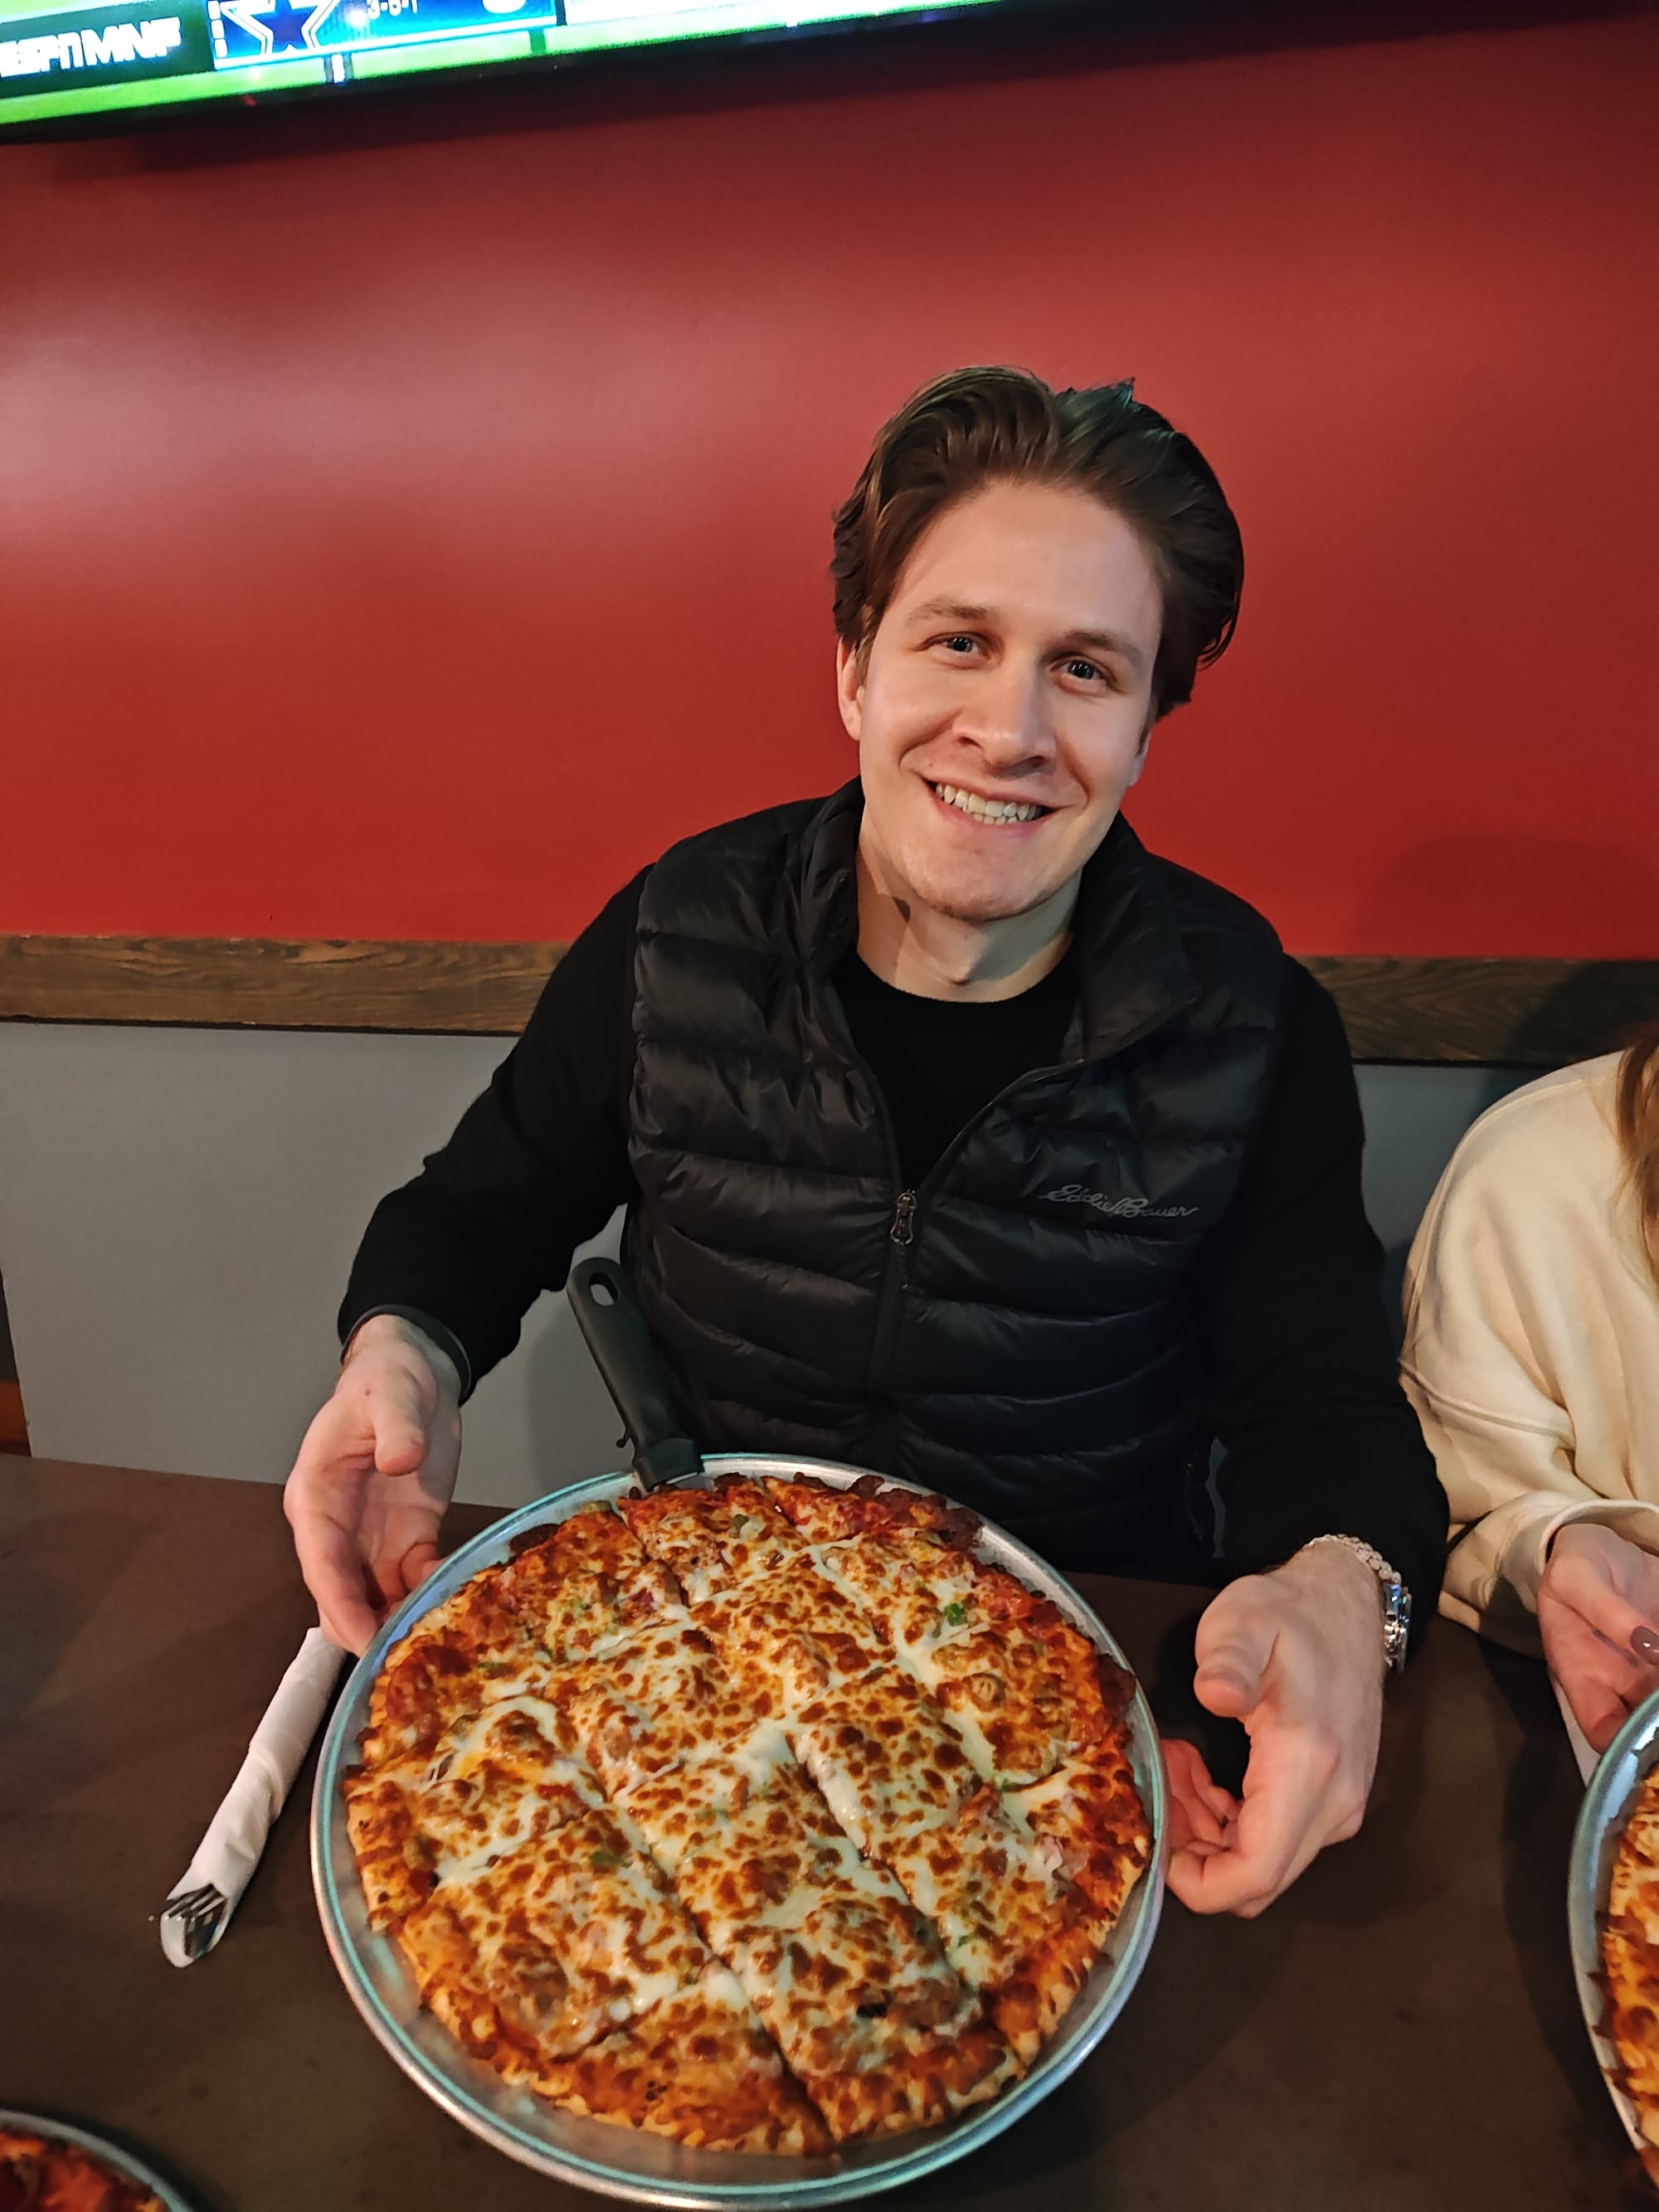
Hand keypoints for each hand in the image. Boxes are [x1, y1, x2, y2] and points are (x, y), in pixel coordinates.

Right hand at [283, 1316, 462, 1653]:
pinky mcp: (408, 1537)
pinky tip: (461, 1605)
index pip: (321, 1562)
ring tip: (438, 1646)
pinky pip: (416, 1579)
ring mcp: (372, 1538)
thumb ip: (395, 1425)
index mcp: (316, 1496)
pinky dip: (433, 1594)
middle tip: (407, 1662)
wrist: (416, 1373)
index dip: (340, 1605)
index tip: (364, 1641)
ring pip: (376, 1599)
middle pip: (342, 1596)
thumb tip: (401, 1459)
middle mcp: (337, 1528)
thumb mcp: (391, 1392)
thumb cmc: (387, 1379)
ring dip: (401, 1622)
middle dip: (368, 1630)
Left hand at [1163, 1544, 1384, 1916]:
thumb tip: (1214, 1694)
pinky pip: (1278, 1842)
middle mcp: (1335, 1803)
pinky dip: (1232, 1823)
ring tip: (1177, 1768)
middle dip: (1195, 1854)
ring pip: (1264, 1864)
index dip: (1198, 1882)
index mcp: (1308, 1767)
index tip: (1155, 1841)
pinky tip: (1205, 1776)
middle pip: (1257, 1881)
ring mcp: (1341, 1807)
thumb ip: (1226, 1660)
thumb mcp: (1242, 1623)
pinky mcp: (1337, 1800)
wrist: (1349, 1606)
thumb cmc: (1288, 1613)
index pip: (1255, 1872)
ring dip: (1209, 1836)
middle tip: (1160, 1787)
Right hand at [1538, 1522, 1658, 1752]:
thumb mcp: (1575, 1578)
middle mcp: (1621, 1684)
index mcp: (1581, 1675)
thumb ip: (1607, 1610)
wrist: (1601, 1547)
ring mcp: (1650, 1674)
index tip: (1654, 1741)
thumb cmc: (1576, 1566)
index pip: (1603, 1731)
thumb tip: (1649, 1643)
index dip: (1627, 1746)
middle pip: (1648, 1728)